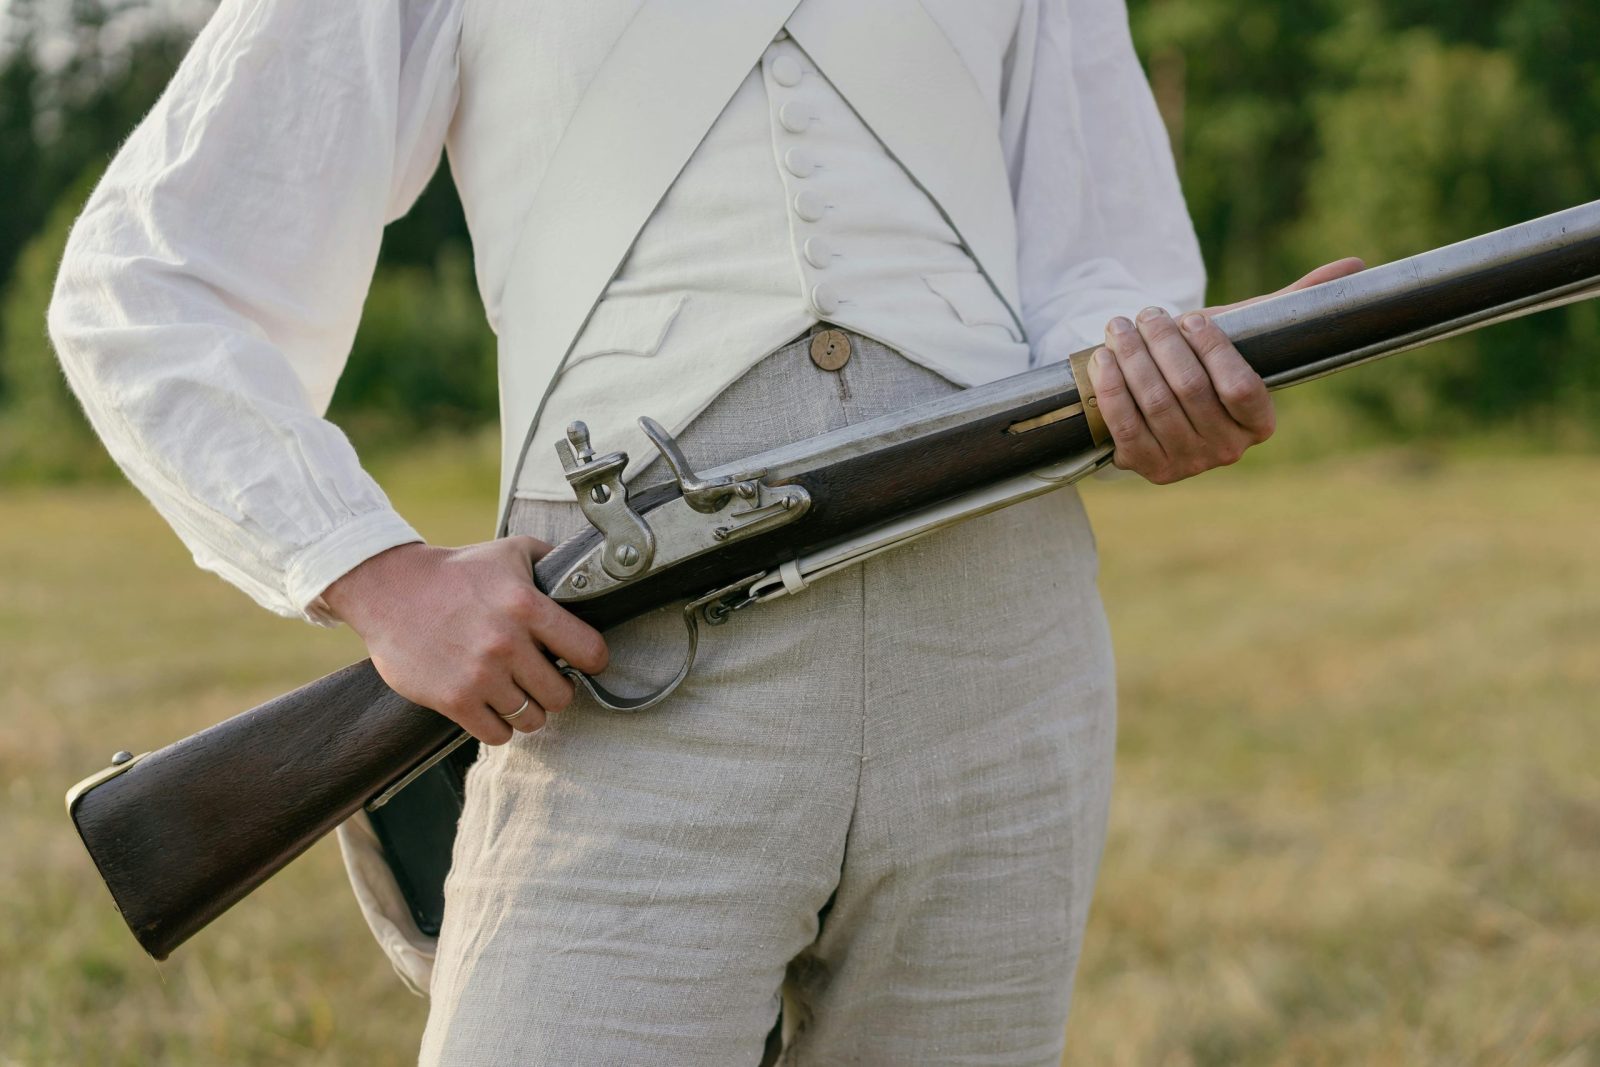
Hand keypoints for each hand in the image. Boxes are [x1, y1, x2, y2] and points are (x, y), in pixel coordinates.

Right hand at [321, 539, 608, 744]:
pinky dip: (499, 726)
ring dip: (528, 709)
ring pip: (532, 719)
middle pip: (562, 694)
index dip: (593, 659)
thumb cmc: (456, 570)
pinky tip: (492, 706)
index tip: (583, 659)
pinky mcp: (453, 699)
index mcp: (526, 605)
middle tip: (543, 677)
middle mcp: (506, 643)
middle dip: (557, 687)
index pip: (590, 651)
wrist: (389, 588)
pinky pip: (497, 735)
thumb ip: (554, 560)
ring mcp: (479, 675)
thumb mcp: (511, 551)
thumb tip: (590, 572)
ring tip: (516, 691)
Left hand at [1088, 258, 1364, 483]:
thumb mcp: (1243, 333)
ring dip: (1132, 359)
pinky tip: (1104, 358)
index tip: (1192, 317)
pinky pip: (1125, 426)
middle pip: (1190, 391)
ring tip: (1121, 327)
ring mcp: (1186, 465)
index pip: (1240, 388)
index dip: (1213, 350)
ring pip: (1155, 404)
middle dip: (1163, 345)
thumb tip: (1354, 266)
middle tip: (1147, 314)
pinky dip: (1111, 388)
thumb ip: (1294, 304)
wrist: (1153, 396)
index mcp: (1259, 423)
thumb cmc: (1202, 359)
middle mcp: (1227, 451)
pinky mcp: (1145, 469)